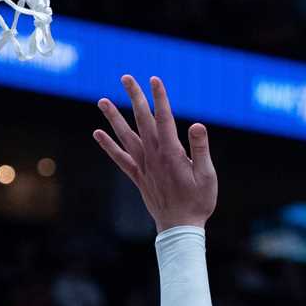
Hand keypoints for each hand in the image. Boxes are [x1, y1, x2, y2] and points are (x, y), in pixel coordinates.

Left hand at [92, 76, 216, 232]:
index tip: (154, 80)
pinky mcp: (139, 177)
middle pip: (142, 121)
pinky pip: (120, 158)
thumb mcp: (208, 176)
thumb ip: (201, 149)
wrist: (179, 227)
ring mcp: (143, 167)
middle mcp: (153, 157)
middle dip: (135, 98)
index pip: (164, 119)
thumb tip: (197, 125)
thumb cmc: (199, 202)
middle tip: (126, 78)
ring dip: (113, 118)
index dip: (159, 98)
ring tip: (102, 100)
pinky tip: (97, 134)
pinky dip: (108, 146)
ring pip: (125, 137)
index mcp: (172, 154)